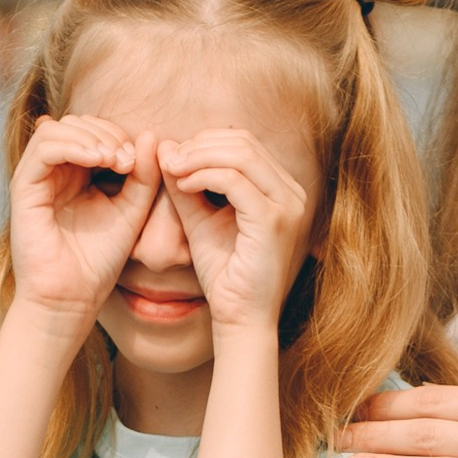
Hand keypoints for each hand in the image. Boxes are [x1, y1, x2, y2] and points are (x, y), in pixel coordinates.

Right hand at [9, 114, 160, 327]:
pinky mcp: (24, 188)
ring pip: (58, 129)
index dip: (118, 135)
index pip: (93, 131)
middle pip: (76, 124)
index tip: (139, 161)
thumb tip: (149, 134)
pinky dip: (73, 145)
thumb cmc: (99, 260)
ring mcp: (36, 178)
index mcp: (76, 174)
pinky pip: (44, 148)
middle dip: (107, 133)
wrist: (73, 297)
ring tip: (115, 159)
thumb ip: (143, 175)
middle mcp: (54, 172)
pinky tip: (97, 159)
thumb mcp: (132, 211)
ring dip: (92, 136)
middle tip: (128, 159)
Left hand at [157, 130, 314, 337]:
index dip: (205, 141)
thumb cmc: (224, 272)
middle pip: (244, 142)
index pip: (244, 143)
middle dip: (200, 145)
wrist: (239, 316)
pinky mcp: (273, 221)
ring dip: (199, 156)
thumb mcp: (200, 218)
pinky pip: (235, 181)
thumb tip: (166, 146)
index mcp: (281, 189)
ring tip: (172, 169)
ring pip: (241, 155)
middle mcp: (292, 193)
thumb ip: (186, 184)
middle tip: (169, 159)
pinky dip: (204, 176)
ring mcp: (287, 206)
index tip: (173, 156)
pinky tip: (182, 186)